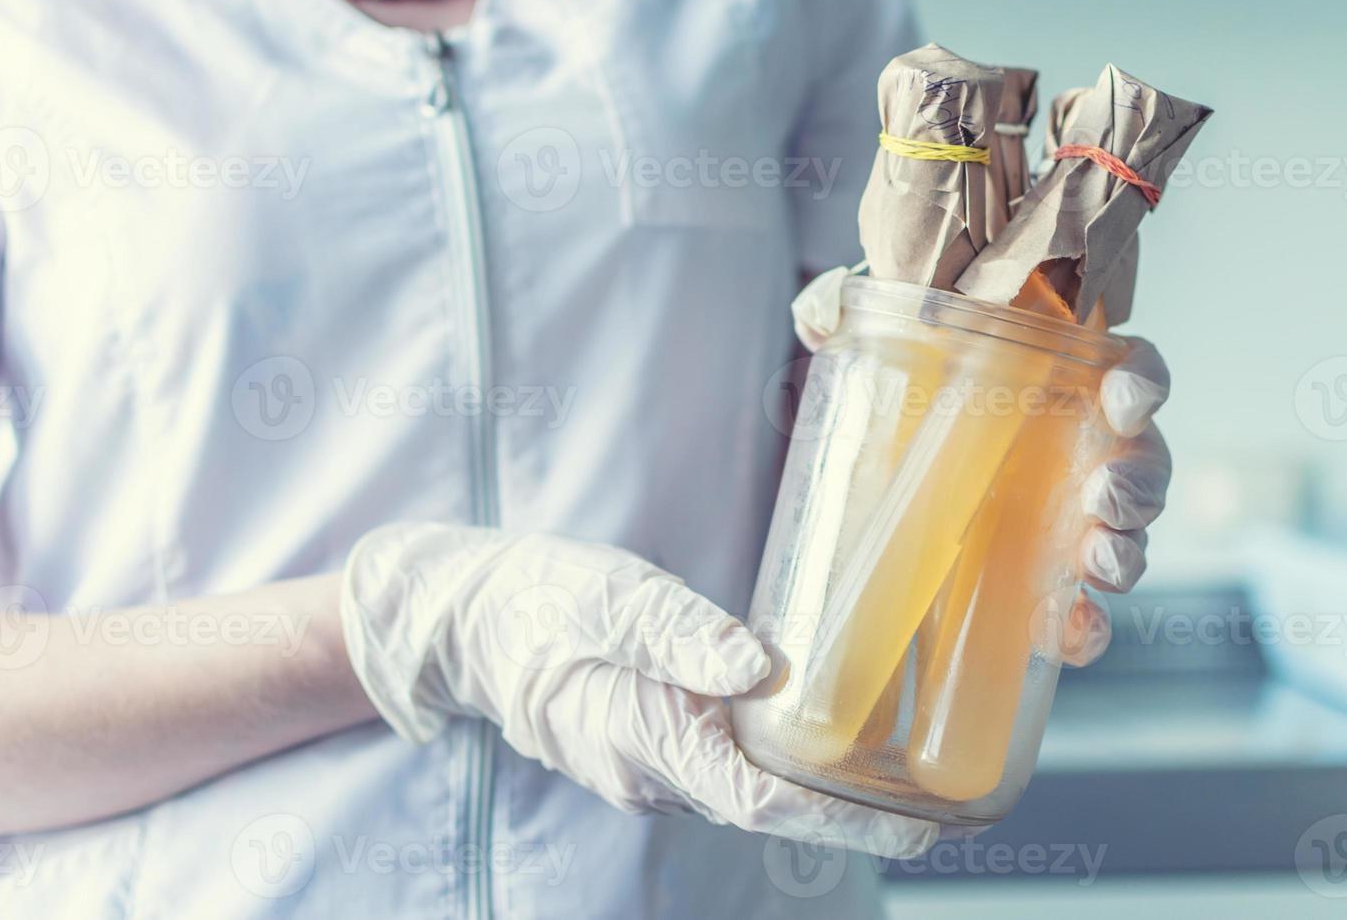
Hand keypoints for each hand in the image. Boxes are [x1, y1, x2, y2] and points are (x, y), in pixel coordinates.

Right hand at [340, 523, 938, 857]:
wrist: (470, 623)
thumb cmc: (537, 602)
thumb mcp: (609, 596)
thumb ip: (680, 633)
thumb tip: (764, 667)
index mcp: (646, 740)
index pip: (761, 802)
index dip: (847, 821)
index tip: (924, 829)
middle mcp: (655, 773)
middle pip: (774, 806)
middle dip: (861, 812)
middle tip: (957, 801)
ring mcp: (654, 766)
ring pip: (755, 787)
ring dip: (832, 788)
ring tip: (918, 769)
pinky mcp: (656, 744)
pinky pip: (733, 764)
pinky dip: (792, 759)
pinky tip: (836, 730)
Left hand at [792, 267, 1172, 665]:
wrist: (896, 472)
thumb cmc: (914, 401)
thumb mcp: (886, 355)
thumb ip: (854, 321)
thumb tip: (815, 316)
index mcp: (1065, 385)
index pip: (1132, 373)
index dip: (1140, 384)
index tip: (1121, 399)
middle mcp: (1087, 451)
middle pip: (1143, 463)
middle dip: (1136, 486)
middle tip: (1103, 499)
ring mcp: (1075, 519)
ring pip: (1127, 536)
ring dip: (1124, 552)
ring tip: (1096, 564)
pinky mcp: (1052, 580)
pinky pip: (1088, 609)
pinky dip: (1088, 626)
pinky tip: (1069, 632)